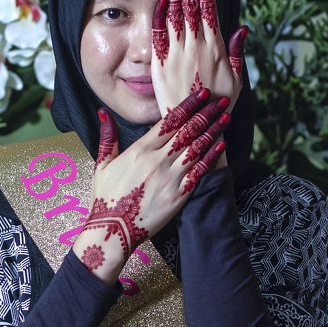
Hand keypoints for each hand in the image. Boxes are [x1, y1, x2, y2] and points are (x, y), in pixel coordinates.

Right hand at [72, 89, 229, 282]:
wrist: (112, 231)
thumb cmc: (105, 198)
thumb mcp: (101, 164)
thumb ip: (107, 137)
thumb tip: (103, 112)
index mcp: (139, 150)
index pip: (169, 121)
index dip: (188, 105)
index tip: (202, 94)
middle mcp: (157, 160)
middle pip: (188, 130)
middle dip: (206, 113)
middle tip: (221, 100)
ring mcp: (170, 177)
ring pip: (197, 147)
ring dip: (213, 130)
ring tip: (226, 117)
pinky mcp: (179, 195)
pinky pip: (199, 171)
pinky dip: (212, 156)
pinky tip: (222, 144)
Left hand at [151, 0, 247, 118]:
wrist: (196, 127)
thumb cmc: (219, 105)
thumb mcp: (237, 80)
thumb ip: (237, 53)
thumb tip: (242, 28)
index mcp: (216, 47)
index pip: (209, 8)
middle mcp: (196, 46)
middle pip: (191, 5)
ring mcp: (177, 54)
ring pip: (175, 15)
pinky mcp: (161, 65)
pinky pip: (160, 36)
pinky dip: (161, 16)